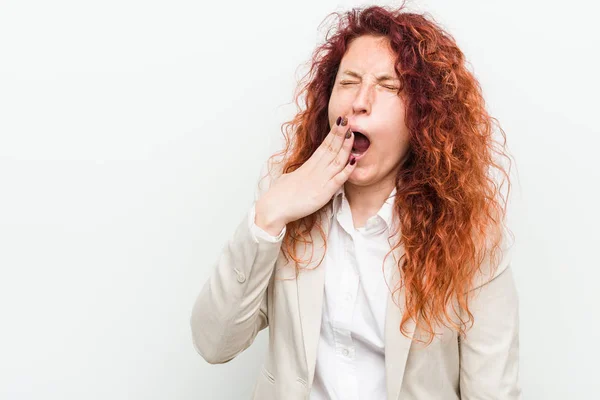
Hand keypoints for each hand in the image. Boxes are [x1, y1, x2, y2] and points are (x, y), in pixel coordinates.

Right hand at [255, 116, 356, 234]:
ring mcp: (321, 180)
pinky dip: (347, 170)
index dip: (333, 134)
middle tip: (348, 119)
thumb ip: (298, 174)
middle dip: (340, 134)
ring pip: (337, 160)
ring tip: (353, 134)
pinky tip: (354, 160)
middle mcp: (316, 169)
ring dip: (346, 147)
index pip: (324, 146)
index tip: (340, 123)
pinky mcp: (324, 192)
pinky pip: (339, 179)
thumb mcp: (289, 178)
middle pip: (331, 148)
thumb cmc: (279, 195)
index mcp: (308, 165)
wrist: (274, 207)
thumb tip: (297, 174)